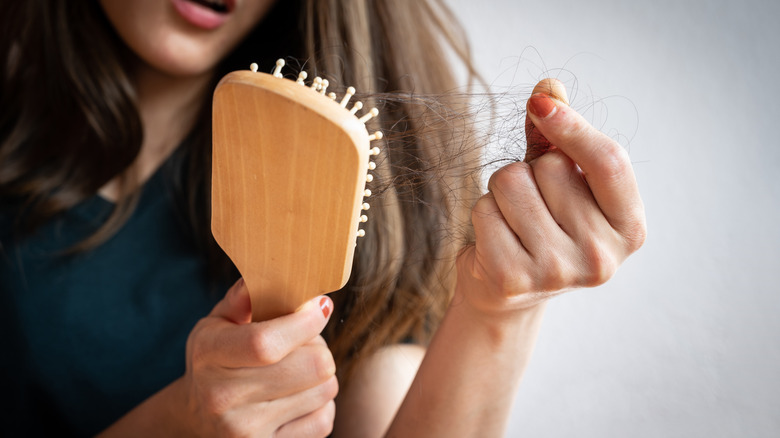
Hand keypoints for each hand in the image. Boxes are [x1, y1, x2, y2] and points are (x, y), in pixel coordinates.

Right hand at [181, 279, 337, 436]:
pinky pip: (324, 420)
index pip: (266, 343)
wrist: (199, 418)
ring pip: (324, 389)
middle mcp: (222, 398)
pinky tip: (299, 397)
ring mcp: (245, 432)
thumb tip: (275, 273)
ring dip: (322, 375)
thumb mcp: (218, 323)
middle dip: (318, 346)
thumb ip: (244, 297)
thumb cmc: (218, 359)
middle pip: (312, 366)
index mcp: (209, 356)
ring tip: (298, 370)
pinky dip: (321, 404)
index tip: (318, 307)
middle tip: (305, 342)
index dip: (304, 323)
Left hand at [456, 79, 645, 313]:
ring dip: (501, 192)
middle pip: (551, 166)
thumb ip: (557, 137)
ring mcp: (559, 272)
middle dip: (530, 172)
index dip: (574, 126)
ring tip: (512, 221)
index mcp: (629, 227)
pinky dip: (482, 214)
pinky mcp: (514, 279)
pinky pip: (485, 209)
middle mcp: (602, 256)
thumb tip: (550, 87)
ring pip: (512, 182)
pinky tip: (495, 239)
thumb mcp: (558, 181)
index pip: (609, 162)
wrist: (506, 291)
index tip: (542, 102)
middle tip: (532, 207)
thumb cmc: (540, 224)